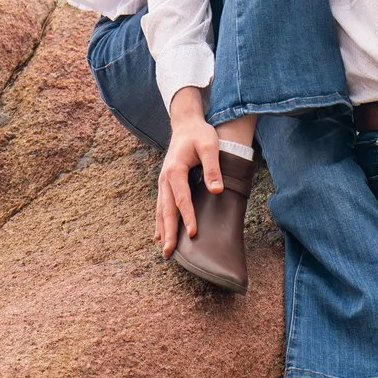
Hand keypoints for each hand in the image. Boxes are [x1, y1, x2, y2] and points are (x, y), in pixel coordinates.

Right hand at [154, 93, 223, 252]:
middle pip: (167, 209)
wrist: (186, 124)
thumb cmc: (200, 135)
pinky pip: (161, 206)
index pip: (182, 198)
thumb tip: (217, 190)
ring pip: (161, 210)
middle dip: (168, 232)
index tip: (193, 233)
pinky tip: (160, 234)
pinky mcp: (165, 184)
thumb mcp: (209, 146)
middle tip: (169, 252)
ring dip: (162, 230)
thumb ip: (212, 168)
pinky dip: (160, 221)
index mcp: (175, 170)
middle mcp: (165, 178)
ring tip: (164, 250)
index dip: (188, 216)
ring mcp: (163, 182)